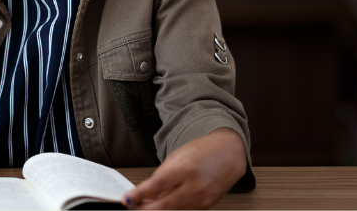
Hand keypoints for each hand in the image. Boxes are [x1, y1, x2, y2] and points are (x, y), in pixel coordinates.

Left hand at [123, 127, 246, 209]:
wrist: (229, 153)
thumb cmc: (202, 151)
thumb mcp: (177, 157)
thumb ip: (161, 176)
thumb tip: (145, 192)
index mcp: (185, 168)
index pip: (157, 185)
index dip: (140, 195)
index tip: (127, 199)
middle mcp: (195, 185)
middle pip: (164, 205)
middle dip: (145, 208)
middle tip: (133, 206)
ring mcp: (202, 198)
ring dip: (157, 209)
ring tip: (145, 205)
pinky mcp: (207, 206)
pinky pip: (184, 210)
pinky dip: (172, 208)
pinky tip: (163, 204)